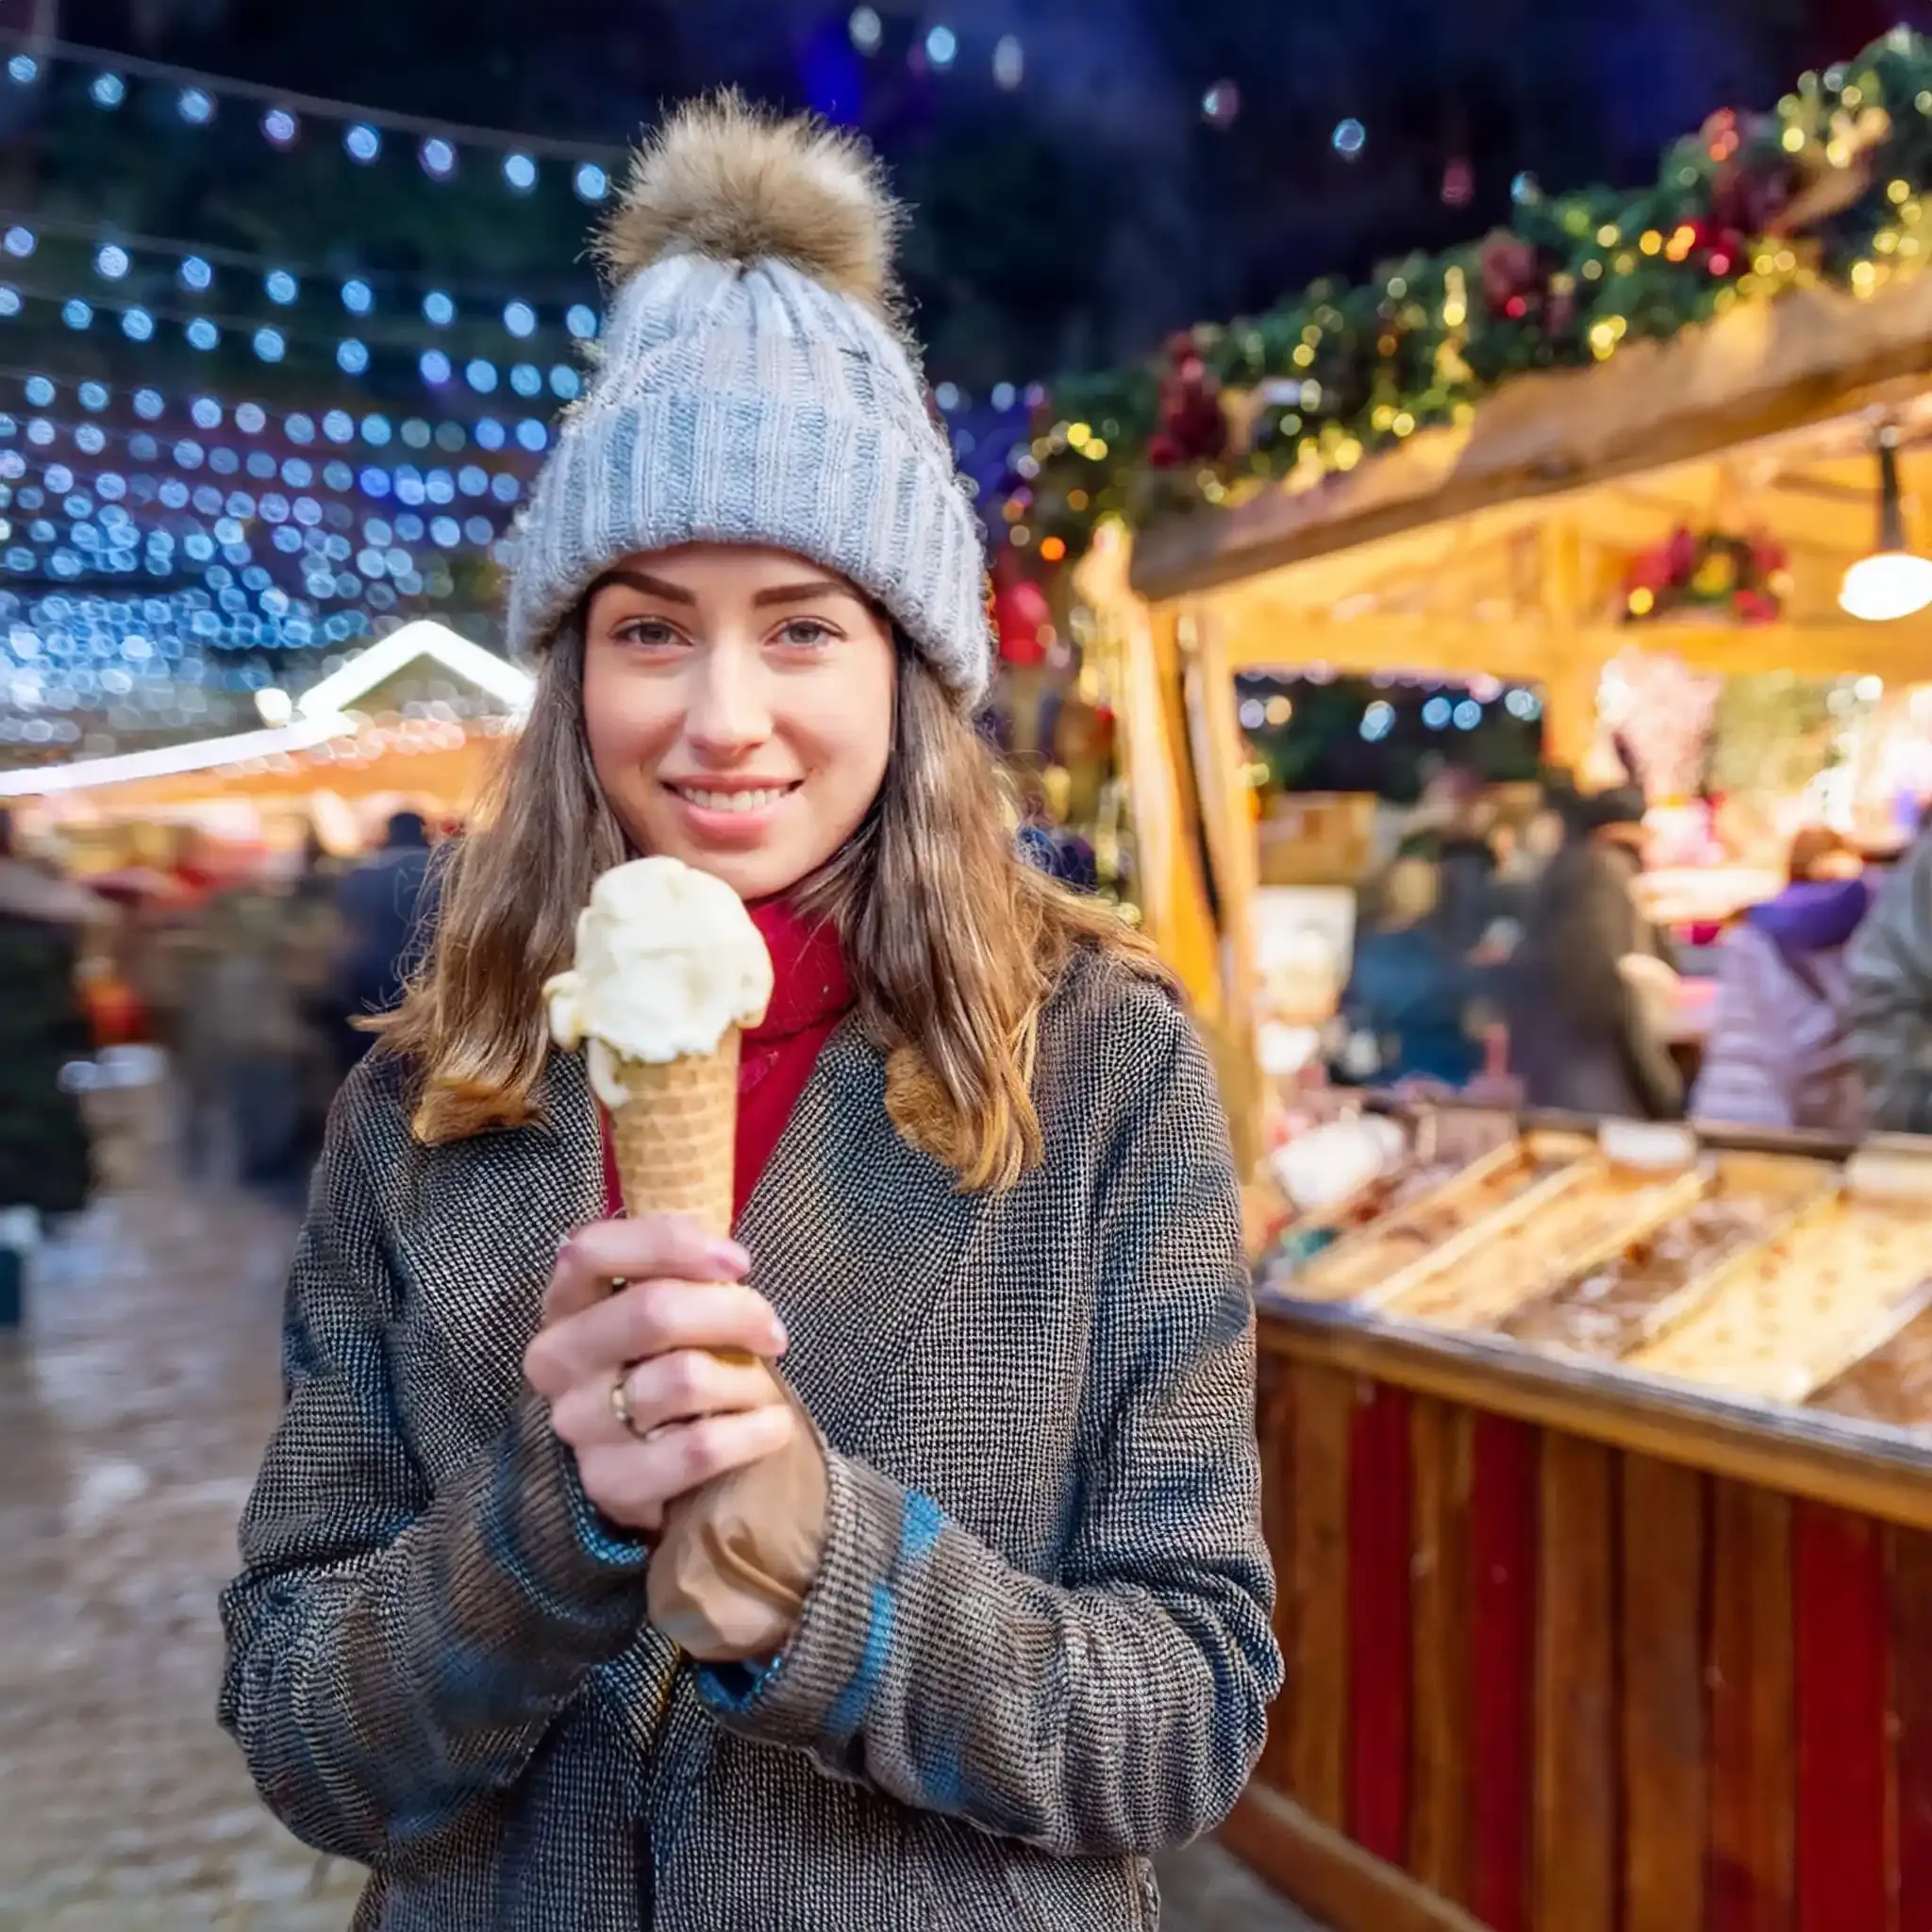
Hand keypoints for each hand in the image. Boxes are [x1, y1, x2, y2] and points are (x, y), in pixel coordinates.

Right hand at [523, 1214, 794, 1535]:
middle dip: (733, 1313)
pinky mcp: (609, 1481)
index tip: (739, 1262)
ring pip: (684, 1378)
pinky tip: (771, 1426)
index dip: (671, 1244)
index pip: (594, 1249)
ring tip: (762, 1387)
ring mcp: (578, 1423)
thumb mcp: (663, 1308)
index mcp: (566, 1301)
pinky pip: (698, 1447)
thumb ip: (680, 1274)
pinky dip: (752, 1432)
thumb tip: (730, 1261)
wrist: (649, 1466)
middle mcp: (558, 1359)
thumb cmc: (667, 1363)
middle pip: (652, 1312)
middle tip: (772, 1332)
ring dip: (745, 1379)